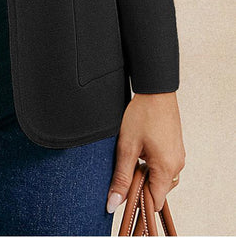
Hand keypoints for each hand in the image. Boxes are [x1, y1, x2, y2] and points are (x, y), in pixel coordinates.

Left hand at [106, 92, 185, 214]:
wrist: (156, 90)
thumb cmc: (142, 114)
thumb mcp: (127, 147)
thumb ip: (121, 177)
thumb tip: (114, 203)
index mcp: (167, 168)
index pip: (155, 202)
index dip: (138, 200)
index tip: (124, 190)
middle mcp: (177, 165)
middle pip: (158, 191)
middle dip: (141, 185)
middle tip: (126, 166)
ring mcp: (178, 156)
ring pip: (161, 178)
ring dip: (146, 174)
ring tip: (133, 155)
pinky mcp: (176, 149)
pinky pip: (165, 166)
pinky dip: (152, 165)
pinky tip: (141, 150)